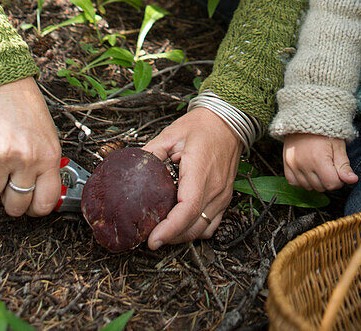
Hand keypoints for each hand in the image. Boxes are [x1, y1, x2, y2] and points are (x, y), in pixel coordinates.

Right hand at [0, 77, 61, 217]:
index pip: (44, 203)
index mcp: (49, 157)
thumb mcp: (47, 138)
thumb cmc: (27, 111)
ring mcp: (3, 156)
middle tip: (6, 185)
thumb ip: (44, 167)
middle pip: (14, 207)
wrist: (5, 83)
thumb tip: (38, 198)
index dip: (33, 208)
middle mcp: (27, 159)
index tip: (27, 203)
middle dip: (7, 201)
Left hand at [142, 108, 242, 247]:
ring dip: (183, 236)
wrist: (228, 121)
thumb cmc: (203, 125)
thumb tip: (133, 170)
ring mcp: (222, 194)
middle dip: (170, 237)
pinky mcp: (225, 198)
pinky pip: (212, 224)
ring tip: (164, 232)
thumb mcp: (171, 134)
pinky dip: (196, 230)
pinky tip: (182, 225)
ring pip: (202, 230)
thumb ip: (151, 152)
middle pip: (193, 226)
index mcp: (200, 170)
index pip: (187, 208)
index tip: (152, 239)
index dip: (169, 229)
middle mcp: (214, 187)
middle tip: (150, 236)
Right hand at [282, 133, 357, 191]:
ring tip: (318, 166)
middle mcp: (304, 164)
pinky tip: (307, 171)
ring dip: (315, 181)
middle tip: (329, 165)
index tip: (338, 169)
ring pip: (308, 187)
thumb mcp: (337, 145)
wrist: (304, 116)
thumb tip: (353, 180)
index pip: (332, 184)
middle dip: (328, 180)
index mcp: (319, 159)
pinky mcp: (286, 163)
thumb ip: (344, 165)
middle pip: (321, 187)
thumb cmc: (324, 130)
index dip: (339, 179)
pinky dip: (301, 180)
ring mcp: (293, 164)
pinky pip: (294, 182)